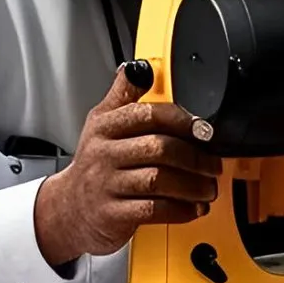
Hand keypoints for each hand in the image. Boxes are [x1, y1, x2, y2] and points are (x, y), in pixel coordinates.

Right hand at [34, 62, 221, 265]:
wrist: (69, 211)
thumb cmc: (94, 166)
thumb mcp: (100, 125)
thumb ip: (123, 97)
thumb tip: (141, 68)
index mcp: (105, 127)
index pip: (148, 114)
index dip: (182, 120)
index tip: (204, 129)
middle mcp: (104, 154)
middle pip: (158, 148)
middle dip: (194, 157)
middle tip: (214, 164)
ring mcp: (107, 185)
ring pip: (158, 180)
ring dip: (192, 185)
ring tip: (209, 188)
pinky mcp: (113, 214)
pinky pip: (154, 210)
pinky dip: (180, 210)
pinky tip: (193, 208)